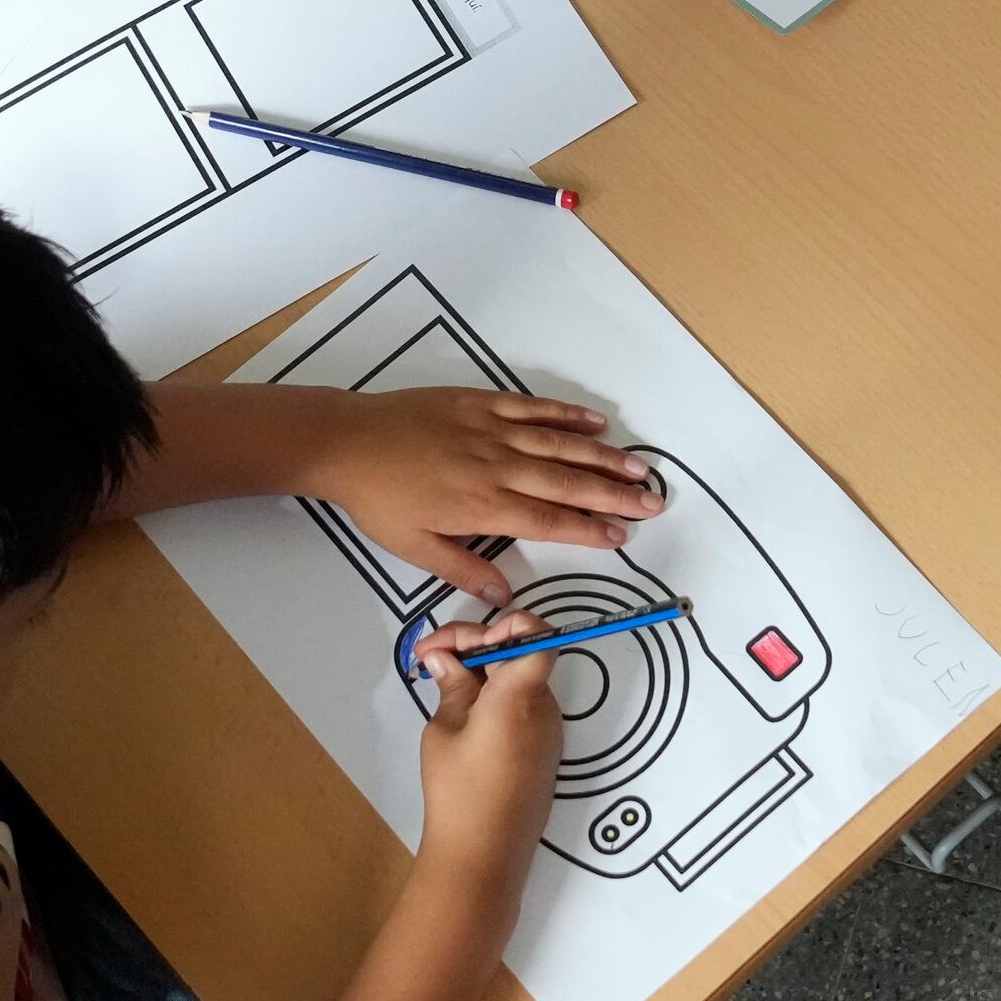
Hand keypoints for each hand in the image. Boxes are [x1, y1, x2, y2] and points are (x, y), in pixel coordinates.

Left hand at [308, 390, 666, 604]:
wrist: (347, 442)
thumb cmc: (379, 500)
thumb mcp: (415, 547)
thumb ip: (465, 569)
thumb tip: (505, 597)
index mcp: (483, 505)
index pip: (549, 521)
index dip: (589, 528)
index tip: (623, 535)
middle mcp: (497, 465)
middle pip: (567, 482)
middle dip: (614, 493)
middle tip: (653, 502)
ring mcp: (492, 429)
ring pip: (559, 444)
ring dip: (603, 456)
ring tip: (640, 467)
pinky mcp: (480, 403)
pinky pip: (532, 408)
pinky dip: (566, 415)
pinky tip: (596, 424)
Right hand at [406, 616, 562, 875]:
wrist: (483, 856)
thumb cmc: (458, 792)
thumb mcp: (443, 731)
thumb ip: (451, 685)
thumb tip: (444, 657)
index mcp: (520, 696)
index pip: (535, 635)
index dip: (503, 626)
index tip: (461, 642)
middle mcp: (544, 708)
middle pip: (522, 653)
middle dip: (477, 645)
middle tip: (430, 657)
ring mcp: (549, 731)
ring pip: (521, 679)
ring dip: (486, 670)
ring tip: (442, 681)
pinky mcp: (544, 751)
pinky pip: (524, 707)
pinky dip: (497, 696)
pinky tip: (463, 709)